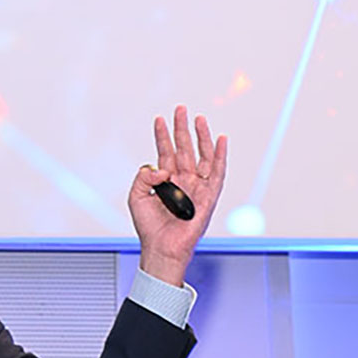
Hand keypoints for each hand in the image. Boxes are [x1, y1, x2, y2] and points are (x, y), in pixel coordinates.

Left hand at [128, 105, 226, 285]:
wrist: (162, 248)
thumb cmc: (149, 227)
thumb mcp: (136, 197)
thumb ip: (143, 176)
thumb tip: (161, 166)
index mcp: (165, 180)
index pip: (165, 151)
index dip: (162, 135)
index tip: (159, 119)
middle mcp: (182, 180)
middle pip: (183, 148)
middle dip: (181, 128)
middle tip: (180, 109)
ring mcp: (196, 186)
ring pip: (201, 155)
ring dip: (201, 136)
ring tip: (198, 118)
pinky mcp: (209, 195)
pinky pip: (217, 172)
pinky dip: (220, 155)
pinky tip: (221, 139)